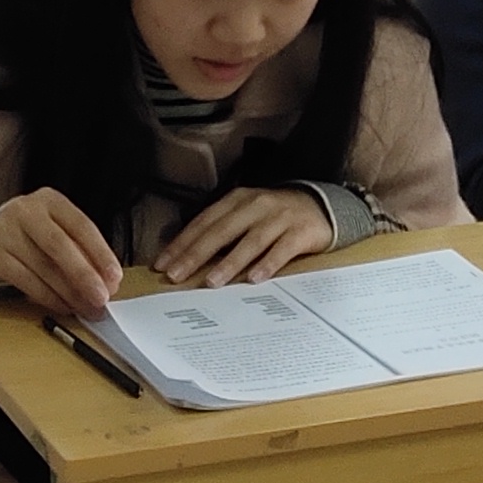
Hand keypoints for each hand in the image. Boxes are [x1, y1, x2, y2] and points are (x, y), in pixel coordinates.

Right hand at [0, 188, 122, 319]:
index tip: (114, 277)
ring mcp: (7, 233)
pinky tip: (63, 306)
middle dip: (83, 275)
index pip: (81, 225)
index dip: (100, 253)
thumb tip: (106, 281)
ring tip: (86, 308)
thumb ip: (81, 250)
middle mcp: (27, 212)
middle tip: (101, 297)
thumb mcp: (58, 230)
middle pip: (59, 245)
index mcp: (51, 201)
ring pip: (43, 267)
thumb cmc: (34, 235)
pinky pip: (26, 281)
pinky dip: (48, 297)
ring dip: (69, 293)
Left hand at [155, 187, 334, 287]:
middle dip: (196, 254)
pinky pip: (282, 250)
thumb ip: (222, 233)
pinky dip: (268, 264)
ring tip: (211, 281)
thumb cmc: (274, 217)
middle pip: (221, 230)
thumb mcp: (245, 216)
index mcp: (237, 201)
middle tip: (177, 275)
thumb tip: (186, 259)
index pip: (204, 222)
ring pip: (251, 240)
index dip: (182, 243)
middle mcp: (256, 206)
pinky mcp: (300, 232)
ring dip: (230, 262)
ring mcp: (279, 218)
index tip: (163, 264)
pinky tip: (255, 279)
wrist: (320, 206)